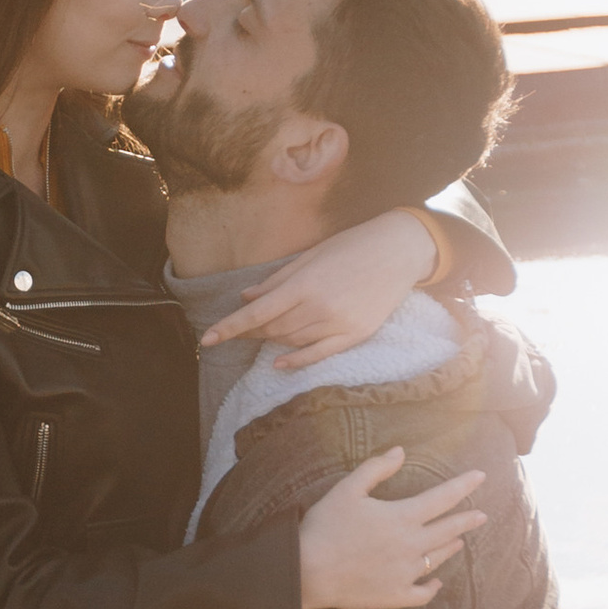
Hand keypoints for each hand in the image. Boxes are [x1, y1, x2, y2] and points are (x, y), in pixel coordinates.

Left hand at [204, 206, 444, 371]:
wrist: (400, 251)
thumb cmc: (352, 246)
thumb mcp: (311, 255)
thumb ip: (278, 280)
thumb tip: (247, 298)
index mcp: (304, 284)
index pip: (257, 313)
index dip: (229, 327)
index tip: (207, 339)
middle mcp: (319, 308)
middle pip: (272, 330)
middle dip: (250, 331)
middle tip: (238, 329)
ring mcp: (338, 324)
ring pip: (292, 342)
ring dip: (271, 340)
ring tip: (261, 334)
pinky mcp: (355, 335)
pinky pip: (318, 355)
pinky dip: (295, 361)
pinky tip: (278, 363)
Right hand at [297, 448, 486, 608]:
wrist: (308, 572)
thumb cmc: (325, 527)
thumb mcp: (347, 489)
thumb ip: (376, 468)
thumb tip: (400, 450)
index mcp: (401, 517)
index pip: (443, 498)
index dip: (464, 486)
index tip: (481, 477)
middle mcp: (411, 545)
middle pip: (448, 530)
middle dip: (467, 520)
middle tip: (481, 515)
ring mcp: (405, 573)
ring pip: (438, 559)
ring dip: (451, 547)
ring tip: (459, 541)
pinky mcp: (395, 595)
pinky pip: (423, 593)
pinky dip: (433, 587)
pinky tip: (436, 582)